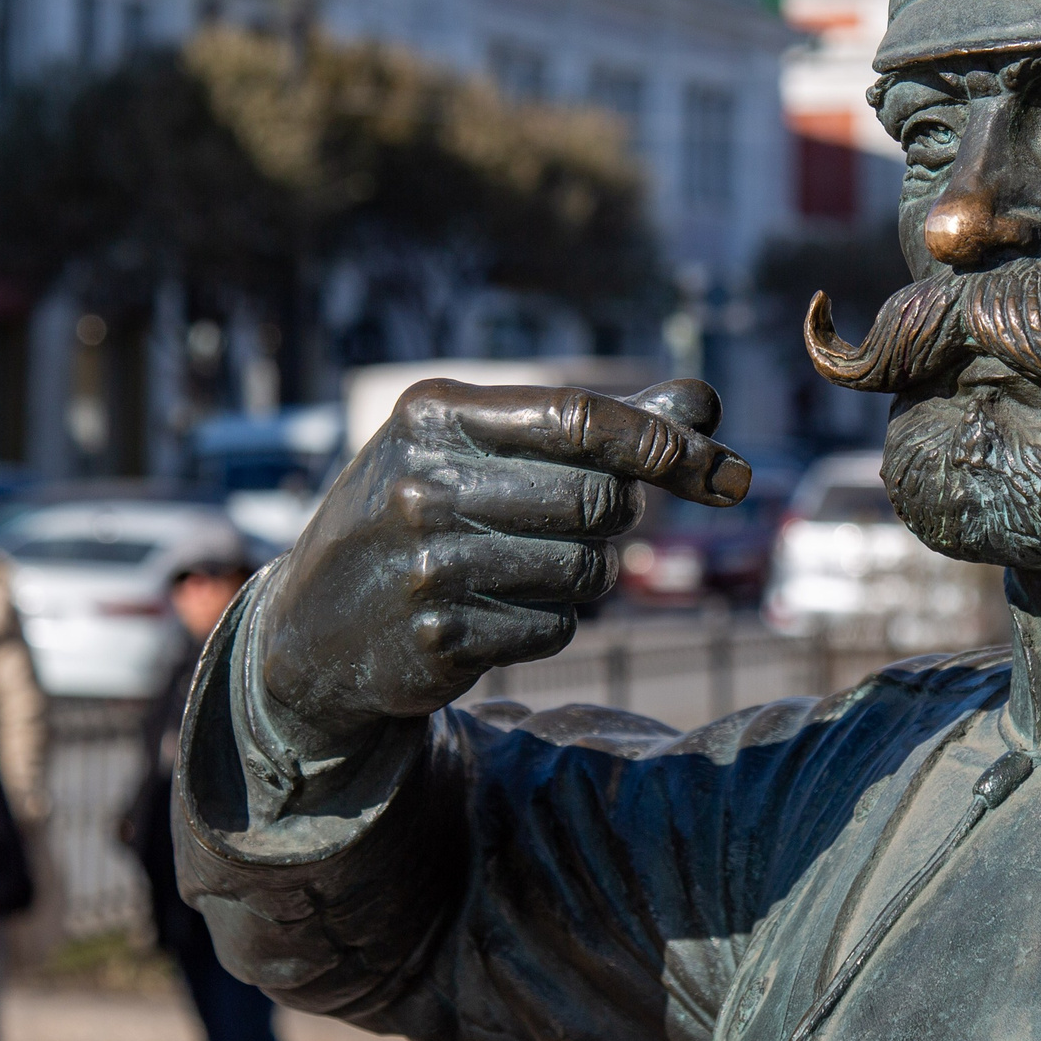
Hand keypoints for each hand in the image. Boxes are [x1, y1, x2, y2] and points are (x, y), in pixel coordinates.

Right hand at [256, 378, 748, 746]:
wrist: (315, 624)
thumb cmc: (421, 512)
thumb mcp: (478, 447)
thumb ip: (593, 424)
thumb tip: (703, 402)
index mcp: (434, 415)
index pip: (582, 418)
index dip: (666, 444)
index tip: (725, 469)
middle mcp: (422, 484)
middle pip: (597, 498)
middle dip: (619, 514)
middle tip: (597, 519)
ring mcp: (427, 566)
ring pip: (588, 571)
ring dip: (589, 573)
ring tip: (538, 564)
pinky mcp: (438, 639)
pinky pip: (557, 629)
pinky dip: (551, 622)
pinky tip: (502, 611)